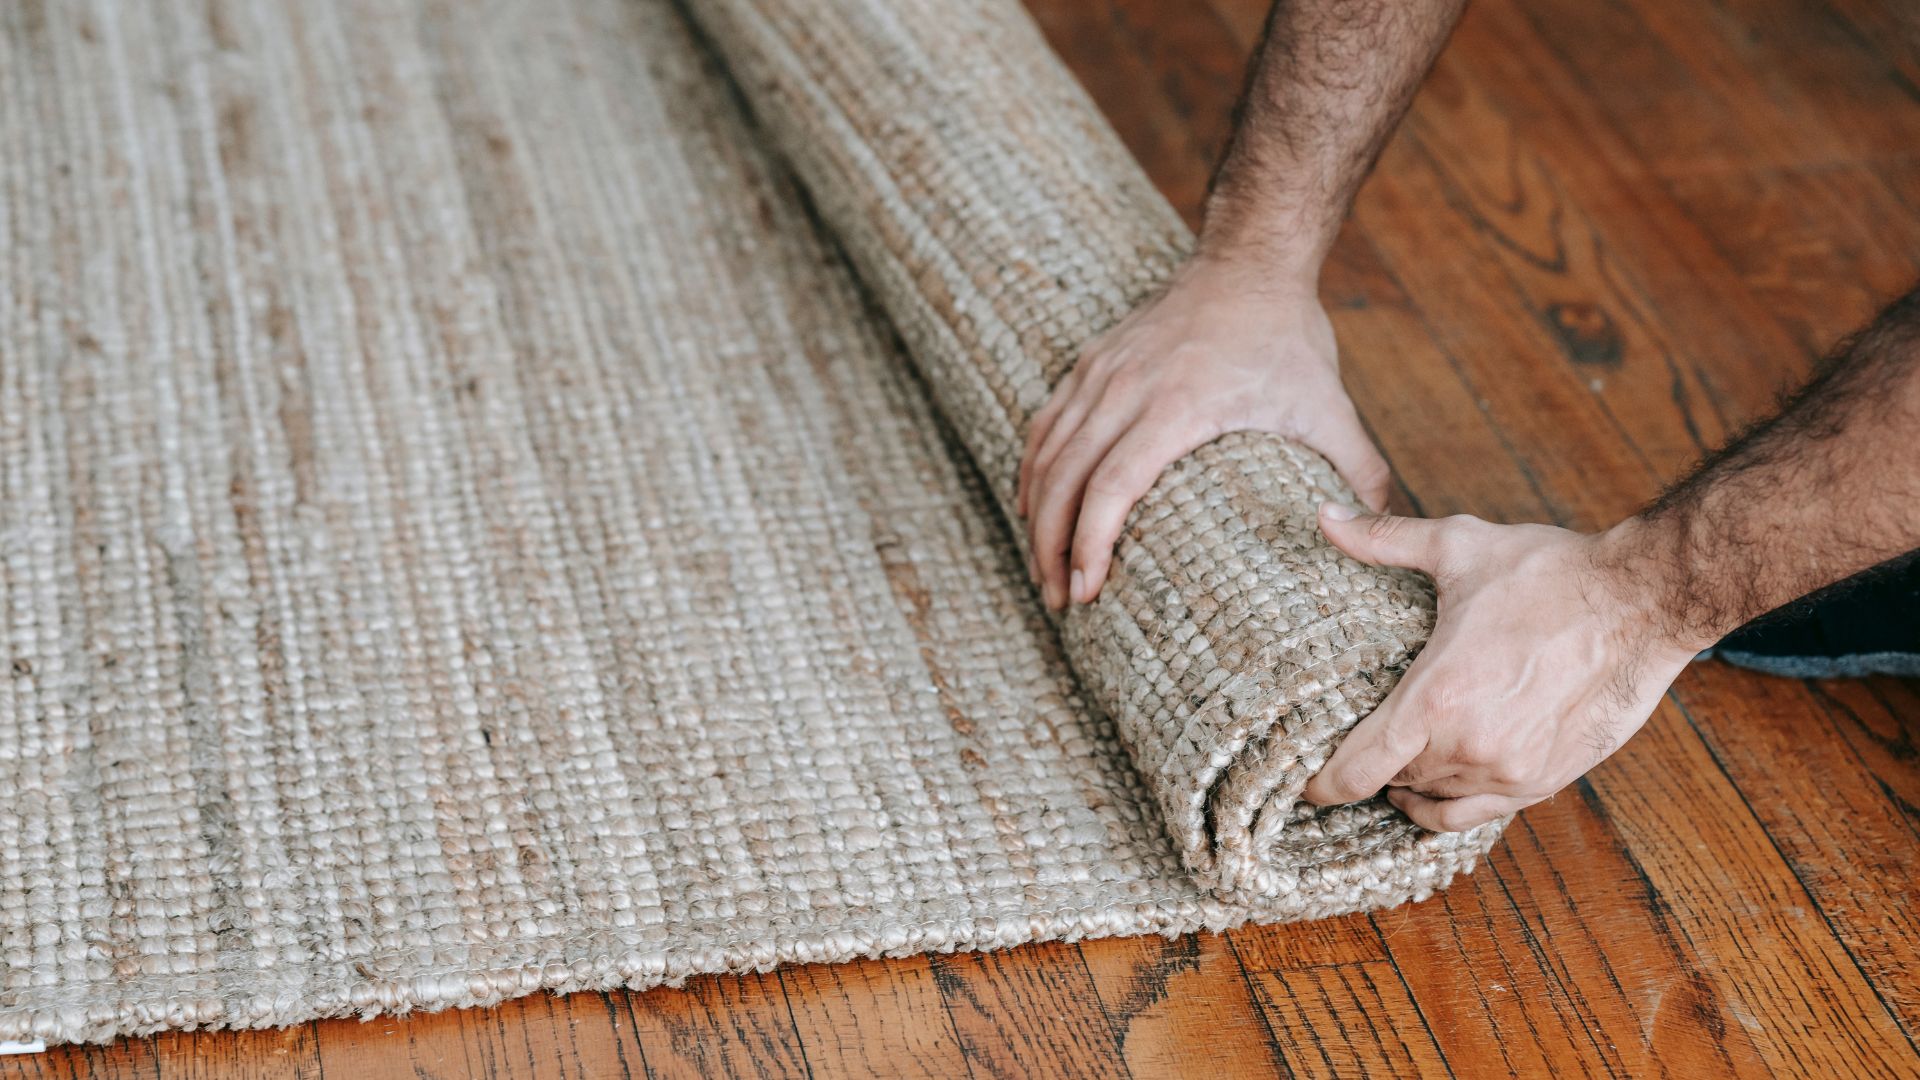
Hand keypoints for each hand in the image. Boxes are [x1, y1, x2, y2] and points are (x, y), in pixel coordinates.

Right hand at [1017, 255, 1390, 610]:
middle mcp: (1126, 389)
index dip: (1090, 543)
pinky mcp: (1089, 364)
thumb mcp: (1329, 405)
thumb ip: (1359, 471)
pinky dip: (1032, 472)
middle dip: (1052, 548)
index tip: (1088, 588)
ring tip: (1043, 571)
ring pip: (1046, 455)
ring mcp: (1100, 374)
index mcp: (1177, 405)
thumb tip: (1379, 534)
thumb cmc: (1289, 336)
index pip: (1112, 485)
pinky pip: (1045, 426)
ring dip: (1035, 517)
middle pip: (1064, 479)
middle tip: (1061, 599)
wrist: (1250, 259)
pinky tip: (1031, 508)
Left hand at [1300, 505, 1698, 831]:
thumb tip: (1324, 514)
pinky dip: (1451, 804)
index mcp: (1436, 698)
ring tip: (1393, 767)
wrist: (1642, 601)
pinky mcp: (1546, 779)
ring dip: (1412, 784)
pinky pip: (1480, 814)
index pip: (1358, 768)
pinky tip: (1437, 786)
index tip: (1305, 784)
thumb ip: (1385, 538)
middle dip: (1370, 769)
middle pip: (1393, 780)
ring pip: (1436, 797)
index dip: (1323, 784)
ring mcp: (1510, 770)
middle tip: (1350, 753)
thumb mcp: (1460, 547)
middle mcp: (1469, 746)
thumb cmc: (1550, 573)